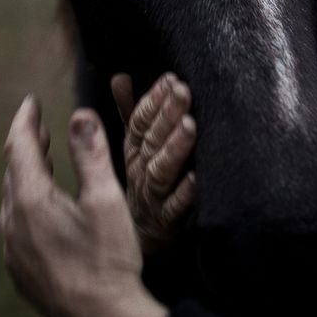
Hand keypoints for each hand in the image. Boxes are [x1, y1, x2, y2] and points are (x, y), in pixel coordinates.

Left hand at [0, 95, 165, 316]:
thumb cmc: (108, 258)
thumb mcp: (106, 199)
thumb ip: (91, 154)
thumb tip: (81, 113)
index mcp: (31, 201)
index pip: (20, 148)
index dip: (25, 121)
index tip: (30, 102)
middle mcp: (13, 225)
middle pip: (13, 174)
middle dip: (27, 147)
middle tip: (40, 127)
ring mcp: (14, 251)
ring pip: (13, 201)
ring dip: (27, 176)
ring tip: (44, 162)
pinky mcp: (21, 271)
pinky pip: (16, 227)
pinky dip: (28, 205)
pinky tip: (45, 210)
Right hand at [112, 73, 197, 253]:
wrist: (139, 240)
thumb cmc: (141, 184)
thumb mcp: (133, 148)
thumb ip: (130, 113)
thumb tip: (119, 76)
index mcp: (133, 153)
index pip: (139, 123)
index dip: (153, 100)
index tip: (170, 79)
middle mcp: (140, 172)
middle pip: (151, 141)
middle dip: (167, 115)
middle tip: (183, 91)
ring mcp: (152, 198)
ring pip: (161, 171)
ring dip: (175, 148)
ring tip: (190, 126)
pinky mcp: (166, 224)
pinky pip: (174, 209)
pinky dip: (184, 195)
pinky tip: (197, 179)